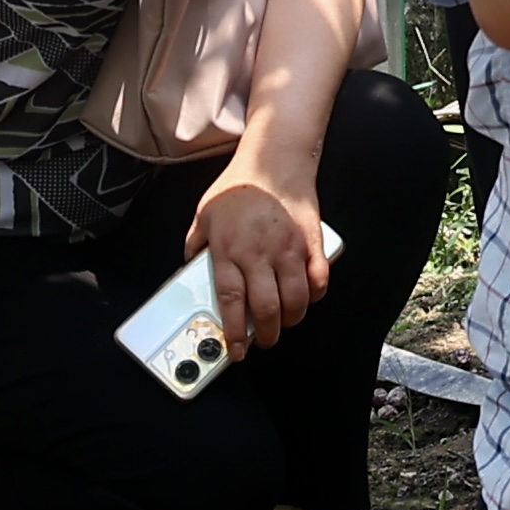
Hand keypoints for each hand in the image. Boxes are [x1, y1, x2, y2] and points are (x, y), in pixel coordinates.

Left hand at [193, 161, 329, 355]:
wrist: (274, 160)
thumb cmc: (239, 187)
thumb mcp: (205, 214)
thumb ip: (196, 244)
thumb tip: (191, 267)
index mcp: (229, 250)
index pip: (231, 301)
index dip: (234, 332)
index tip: (236, 349)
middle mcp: (259, 253)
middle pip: (266, 309)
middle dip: (266, 335)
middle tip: (264, 340)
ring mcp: (289, 249)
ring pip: (295, 300)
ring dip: (291, 319)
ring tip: (284, 322)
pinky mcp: (312, 242)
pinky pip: (318, 279)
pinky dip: (314, 295)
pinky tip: (306, 298)